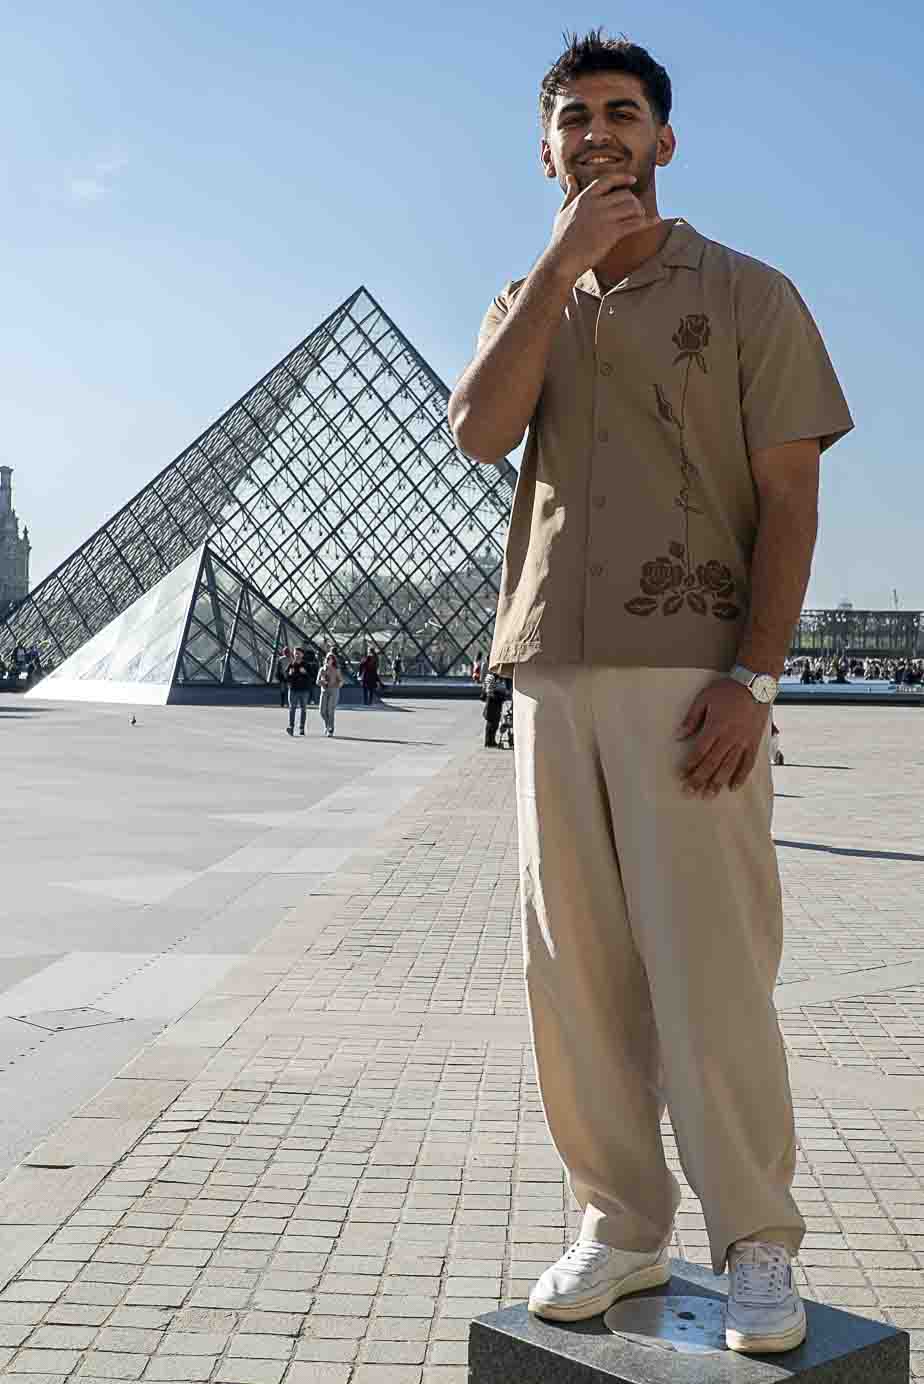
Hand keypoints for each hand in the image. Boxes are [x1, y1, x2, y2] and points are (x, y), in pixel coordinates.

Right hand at [548, 172, 658, 278]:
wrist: (562, 260)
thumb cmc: (560, 238)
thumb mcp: (563, 211)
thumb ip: (570, 193)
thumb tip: (570, 178)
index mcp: (585, 197)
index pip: (607, 180)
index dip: (622, 178)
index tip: (632, 180)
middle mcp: (596, 204)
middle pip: (624, 194)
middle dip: (633, 200)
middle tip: (636, 209)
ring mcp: (605, 218)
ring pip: (632, 206)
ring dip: (640, 211)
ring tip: (641, 217)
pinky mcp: (612, 233)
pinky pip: (635, 223)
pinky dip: (647, 222)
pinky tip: (654, 221)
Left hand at [676, 678, 768, 797]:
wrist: (755, 685)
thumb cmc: (727, 690)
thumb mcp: (704, 699)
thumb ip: (691, 718)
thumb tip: (678, 736)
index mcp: (715, 727)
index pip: (699, 751)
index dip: (689, 765)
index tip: (681, 775)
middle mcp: (729, 738)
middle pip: (712, 763)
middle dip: (700, 779)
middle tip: (690, 792)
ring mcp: (743, 742)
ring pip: (729, 767)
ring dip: (717, 782)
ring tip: (708, 795)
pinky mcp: (754, 743)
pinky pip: (747, 763)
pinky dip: (740, 776)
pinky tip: (733, 787)